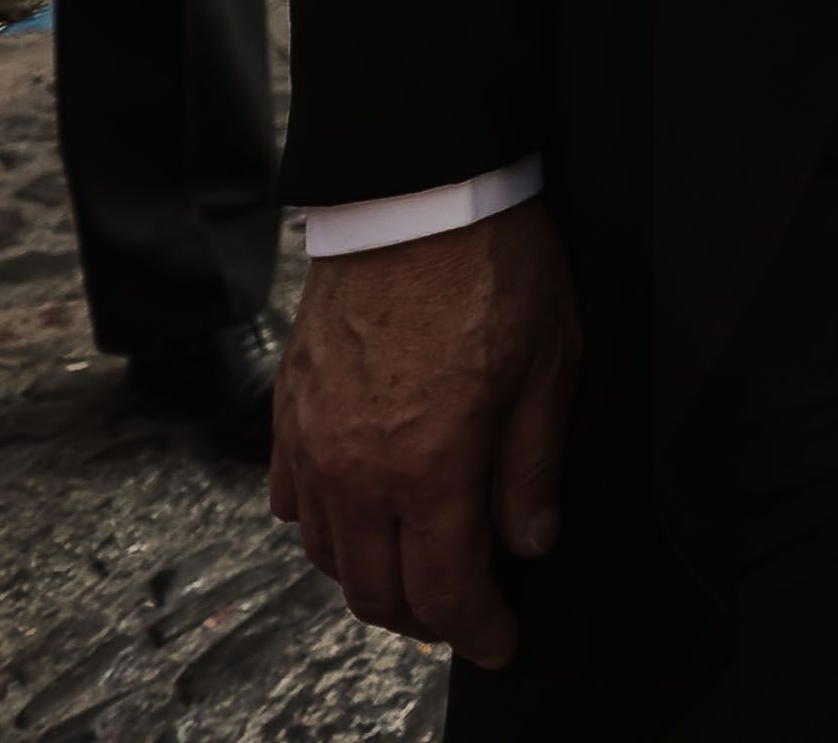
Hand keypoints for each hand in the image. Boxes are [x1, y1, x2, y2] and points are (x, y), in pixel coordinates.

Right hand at [275, 200, 580, 666]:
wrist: (416, 194)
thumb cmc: (494, 271)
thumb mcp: (548, 370)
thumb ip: (530, 469)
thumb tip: (529, 540)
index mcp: (427, 468)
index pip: (443, 589)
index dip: (475, 628)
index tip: (500, 642)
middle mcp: (356, 470)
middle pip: (375, 588)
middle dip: (424, 619)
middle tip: (464, 617)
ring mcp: (311, 442)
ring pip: (326, 553)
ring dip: (370, 579)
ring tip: (416, 576)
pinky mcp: (289, 410)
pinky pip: (291, 500)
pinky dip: (324, 529)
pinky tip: (358, 519)